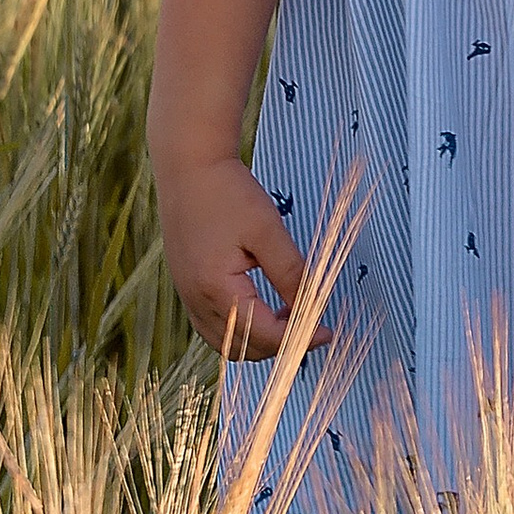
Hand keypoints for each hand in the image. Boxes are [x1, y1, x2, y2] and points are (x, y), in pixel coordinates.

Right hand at [152, 146, 318, 358]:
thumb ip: (289, 270)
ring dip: (259, 339)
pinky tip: (263, 305)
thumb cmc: (227, 192)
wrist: (188, 166)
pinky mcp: (187, 287)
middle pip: (243, 348)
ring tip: (290, 314)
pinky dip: (241, 328)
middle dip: (280, 344)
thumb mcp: (267, 228)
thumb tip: (311, 305)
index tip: (327, 332)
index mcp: (216, 289)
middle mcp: (197, 301)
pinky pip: (214, 326)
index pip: (263, 334)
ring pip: (226, 343)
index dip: (299, 337)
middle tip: (312, 324)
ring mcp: (188, 296)